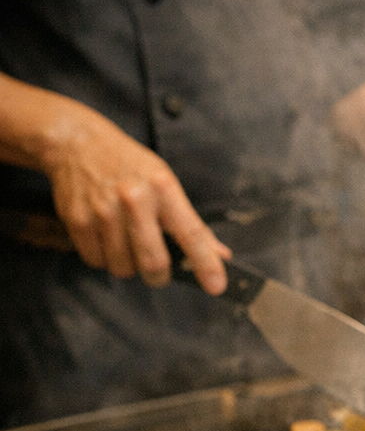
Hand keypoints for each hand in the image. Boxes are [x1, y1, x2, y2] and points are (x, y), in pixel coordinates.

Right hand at [39, 104, 228, 292]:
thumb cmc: (131, 166)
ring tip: (128, 245)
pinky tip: (107, 240)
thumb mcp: (167, 183)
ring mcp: (103, 211)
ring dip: (129, 268)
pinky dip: (105, 260)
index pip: (192, 233)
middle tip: (159, 273)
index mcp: (164, 188)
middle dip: (160, 277)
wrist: (79, 144)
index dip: (206, 264)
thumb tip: (220, 254)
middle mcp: (135, 199)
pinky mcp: (77, 220)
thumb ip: (192, 222)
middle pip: (153, 262)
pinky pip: (96, 261)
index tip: (217, 286)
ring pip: (123, 267)